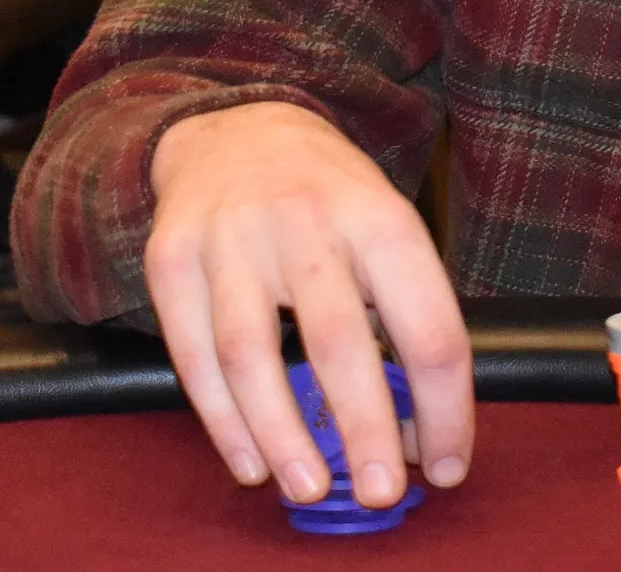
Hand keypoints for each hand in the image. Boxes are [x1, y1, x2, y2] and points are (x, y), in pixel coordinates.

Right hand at [145, 102, 472, 508]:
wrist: (236, 129)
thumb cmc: (328, 197)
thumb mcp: (383, 225)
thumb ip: (400, 313)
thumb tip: (416, 427)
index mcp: (379, 216)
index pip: (426, 320)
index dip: (443, 403)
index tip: (447, 463)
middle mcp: (306, 221)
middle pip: (338, 339)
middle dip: (365, 426)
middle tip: (382, 492)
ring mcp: (232, 238)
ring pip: (252, 355)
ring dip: (284, 434)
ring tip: (310, 487)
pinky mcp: (172, 259)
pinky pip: (194, 356)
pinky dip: (222, 421)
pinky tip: (252, 461)